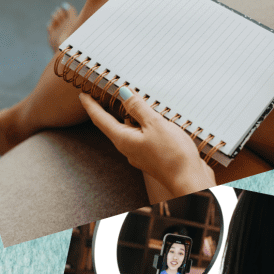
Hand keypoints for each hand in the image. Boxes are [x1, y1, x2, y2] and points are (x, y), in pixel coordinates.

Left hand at [79, 91, 215, 197]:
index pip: (101, 119)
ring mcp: (142, 153)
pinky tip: (153, 121)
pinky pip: (144, 137)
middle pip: (114, 125)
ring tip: (132, 103)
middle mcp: (129, 148)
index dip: (91, 105)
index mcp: (124, 139)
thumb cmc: (173, 155)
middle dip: (108, 110)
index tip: (83, 94)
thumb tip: (123, 93)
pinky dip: (144, 126)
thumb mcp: (155, 125)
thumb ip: (138, 108)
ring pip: (131, 131)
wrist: (190, 180)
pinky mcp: (155, 156)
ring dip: (130, 117)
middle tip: (103, 95)